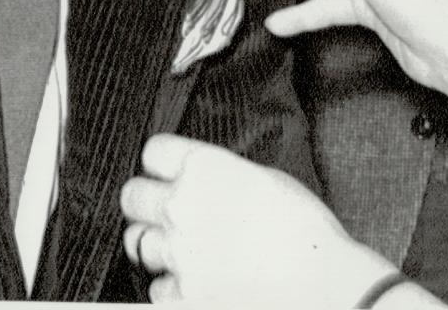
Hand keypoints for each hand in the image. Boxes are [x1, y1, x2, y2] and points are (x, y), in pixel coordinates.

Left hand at [120, 134, 390, 304]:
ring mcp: (175, 254)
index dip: (163, 159)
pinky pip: (155, 286)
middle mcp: (181, 207)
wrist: (316, 281)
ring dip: (155, 241)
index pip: (154, 151)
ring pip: (135, 241)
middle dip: (146, 198)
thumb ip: (224, 174)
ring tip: (181, 243)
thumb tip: (205, 179)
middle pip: (132, 195)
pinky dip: (170, 282)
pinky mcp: (176, 295)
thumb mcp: (266, 177)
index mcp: (206, 168)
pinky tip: (195, 277)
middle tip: (164, 205)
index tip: (169, 167)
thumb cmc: (302, 226)